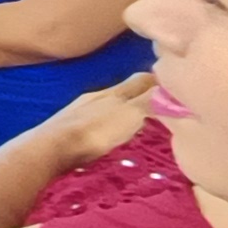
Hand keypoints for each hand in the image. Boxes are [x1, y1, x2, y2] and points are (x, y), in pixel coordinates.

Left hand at [28, 72, 156, 168]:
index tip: (177, 86)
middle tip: (164, 105)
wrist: (50, 147)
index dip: (160, 81)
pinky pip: (98, 120)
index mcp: (113, 92)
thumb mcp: (130, 113)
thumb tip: (168, 87)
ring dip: (127, 111)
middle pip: (125, 91)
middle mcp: (96, 97)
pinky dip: (111, 124)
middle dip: (144, 95)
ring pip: (110, 105)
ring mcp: (80, 112)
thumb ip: (149, 101)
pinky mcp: (70, 128)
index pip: (141, 79)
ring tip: (143, 122)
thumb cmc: (95, 130)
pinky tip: (113, 134)